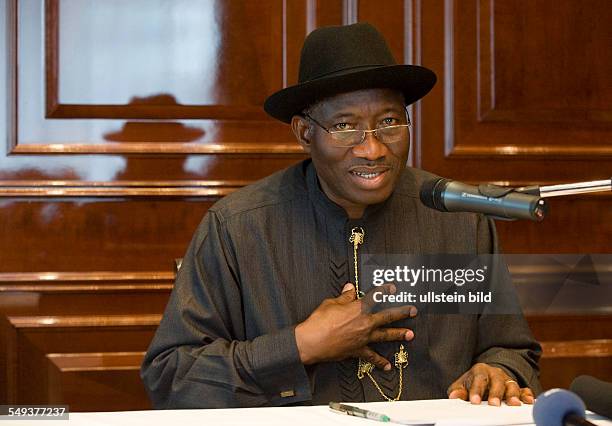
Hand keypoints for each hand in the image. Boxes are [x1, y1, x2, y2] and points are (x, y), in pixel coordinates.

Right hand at [295, 283, 416, 369]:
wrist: (312, 342)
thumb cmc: (319, 321)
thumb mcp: (331, 303)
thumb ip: (344, 297)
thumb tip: (350, 288)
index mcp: (358, 308)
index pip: (375, 296)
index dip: (385, 291)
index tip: (393, 288)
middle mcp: (365, 322)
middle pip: (387, 316)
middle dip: (401, 313)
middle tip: (413, 311)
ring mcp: (363, 337)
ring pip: (385, 335)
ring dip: (399, 334)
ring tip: (410, 334)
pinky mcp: (358, 350)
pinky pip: (372, 357)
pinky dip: (380, 362)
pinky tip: (389, 366)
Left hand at [447, 363, 534, 405]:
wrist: (486, 377)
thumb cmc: (472, 383)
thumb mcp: (463, 385)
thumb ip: (458, 391)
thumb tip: (453, 396)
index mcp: (480, 371)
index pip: (478, 379)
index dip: (476, 390)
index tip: (474, 401)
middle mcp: (495, 374)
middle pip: (497, 382)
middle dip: (496, 393)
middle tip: (494, 404)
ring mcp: (507, 380)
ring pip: (512, 385)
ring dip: (513, 394)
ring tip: (513, 404)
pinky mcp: (517, 388)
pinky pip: (524, 390)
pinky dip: (527, 395)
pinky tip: (529, 402)